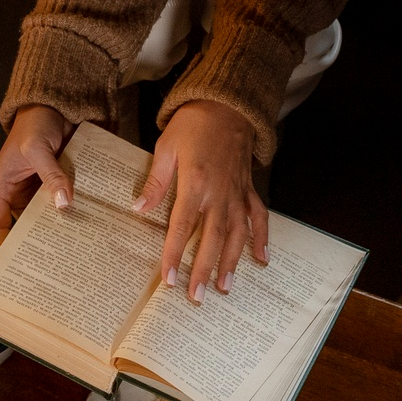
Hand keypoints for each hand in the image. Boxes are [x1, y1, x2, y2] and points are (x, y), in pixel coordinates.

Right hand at [0, 105, 75, 246]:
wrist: (56, 105)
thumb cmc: (34, 122)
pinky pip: (64, 203)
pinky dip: (75, 211)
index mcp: (2, 189)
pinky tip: (89, 224)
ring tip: (76, 247)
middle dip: (41, 241)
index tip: (22, 263)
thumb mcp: (36, 148)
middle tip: (57, 260)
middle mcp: (19, 194)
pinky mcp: (58, 185)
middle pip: (27, 226)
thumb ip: (50, 174)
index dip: (7, 247)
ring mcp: (40, 190)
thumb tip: (63, 202)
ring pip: (49, 216)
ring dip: (62, 227)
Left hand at [135, 100, 268, 303]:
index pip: (181, 227)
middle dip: (204, 269)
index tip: (168, 279)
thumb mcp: (166, 149)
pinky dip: (262, 238)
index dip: (175, 254)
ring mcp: (237, 192)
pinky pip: (258, 216)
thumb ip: (156, 183)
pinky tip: (262, 259)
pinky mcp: (249, 188)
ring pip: (237, 234)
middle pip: (211, 239)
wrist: (226, 103)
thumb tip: (139, 210)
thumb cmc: (192, 124)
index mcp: (195, 184)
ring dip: (232, 262)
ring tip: (226, 288)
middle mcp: (219, 193)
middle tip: (197, 296)